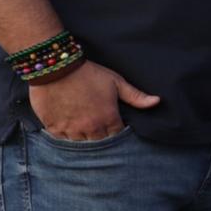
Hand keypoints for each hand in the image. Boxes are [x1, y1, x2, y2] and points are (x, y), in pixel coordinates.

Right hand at [28, 60, 159, 140]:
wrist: (56, 68)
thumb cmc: (89, 73)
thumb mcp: (116, 82)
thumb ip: (136, 96)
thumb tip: (157, 101)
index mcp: (108, 118)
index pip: (117, 135)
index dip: (117, 130)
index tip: (114, 125)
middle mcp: (90, 128)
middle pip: (100, 142)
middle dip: (102, 136)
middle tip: (99, 125)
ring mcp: (71, 129)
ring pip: (81, 143)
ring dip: (84, 137)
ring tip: (84, 126)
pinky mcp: (54, 127)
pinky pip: (63, 140)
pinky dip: (67, 136)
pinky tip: (69, 126)